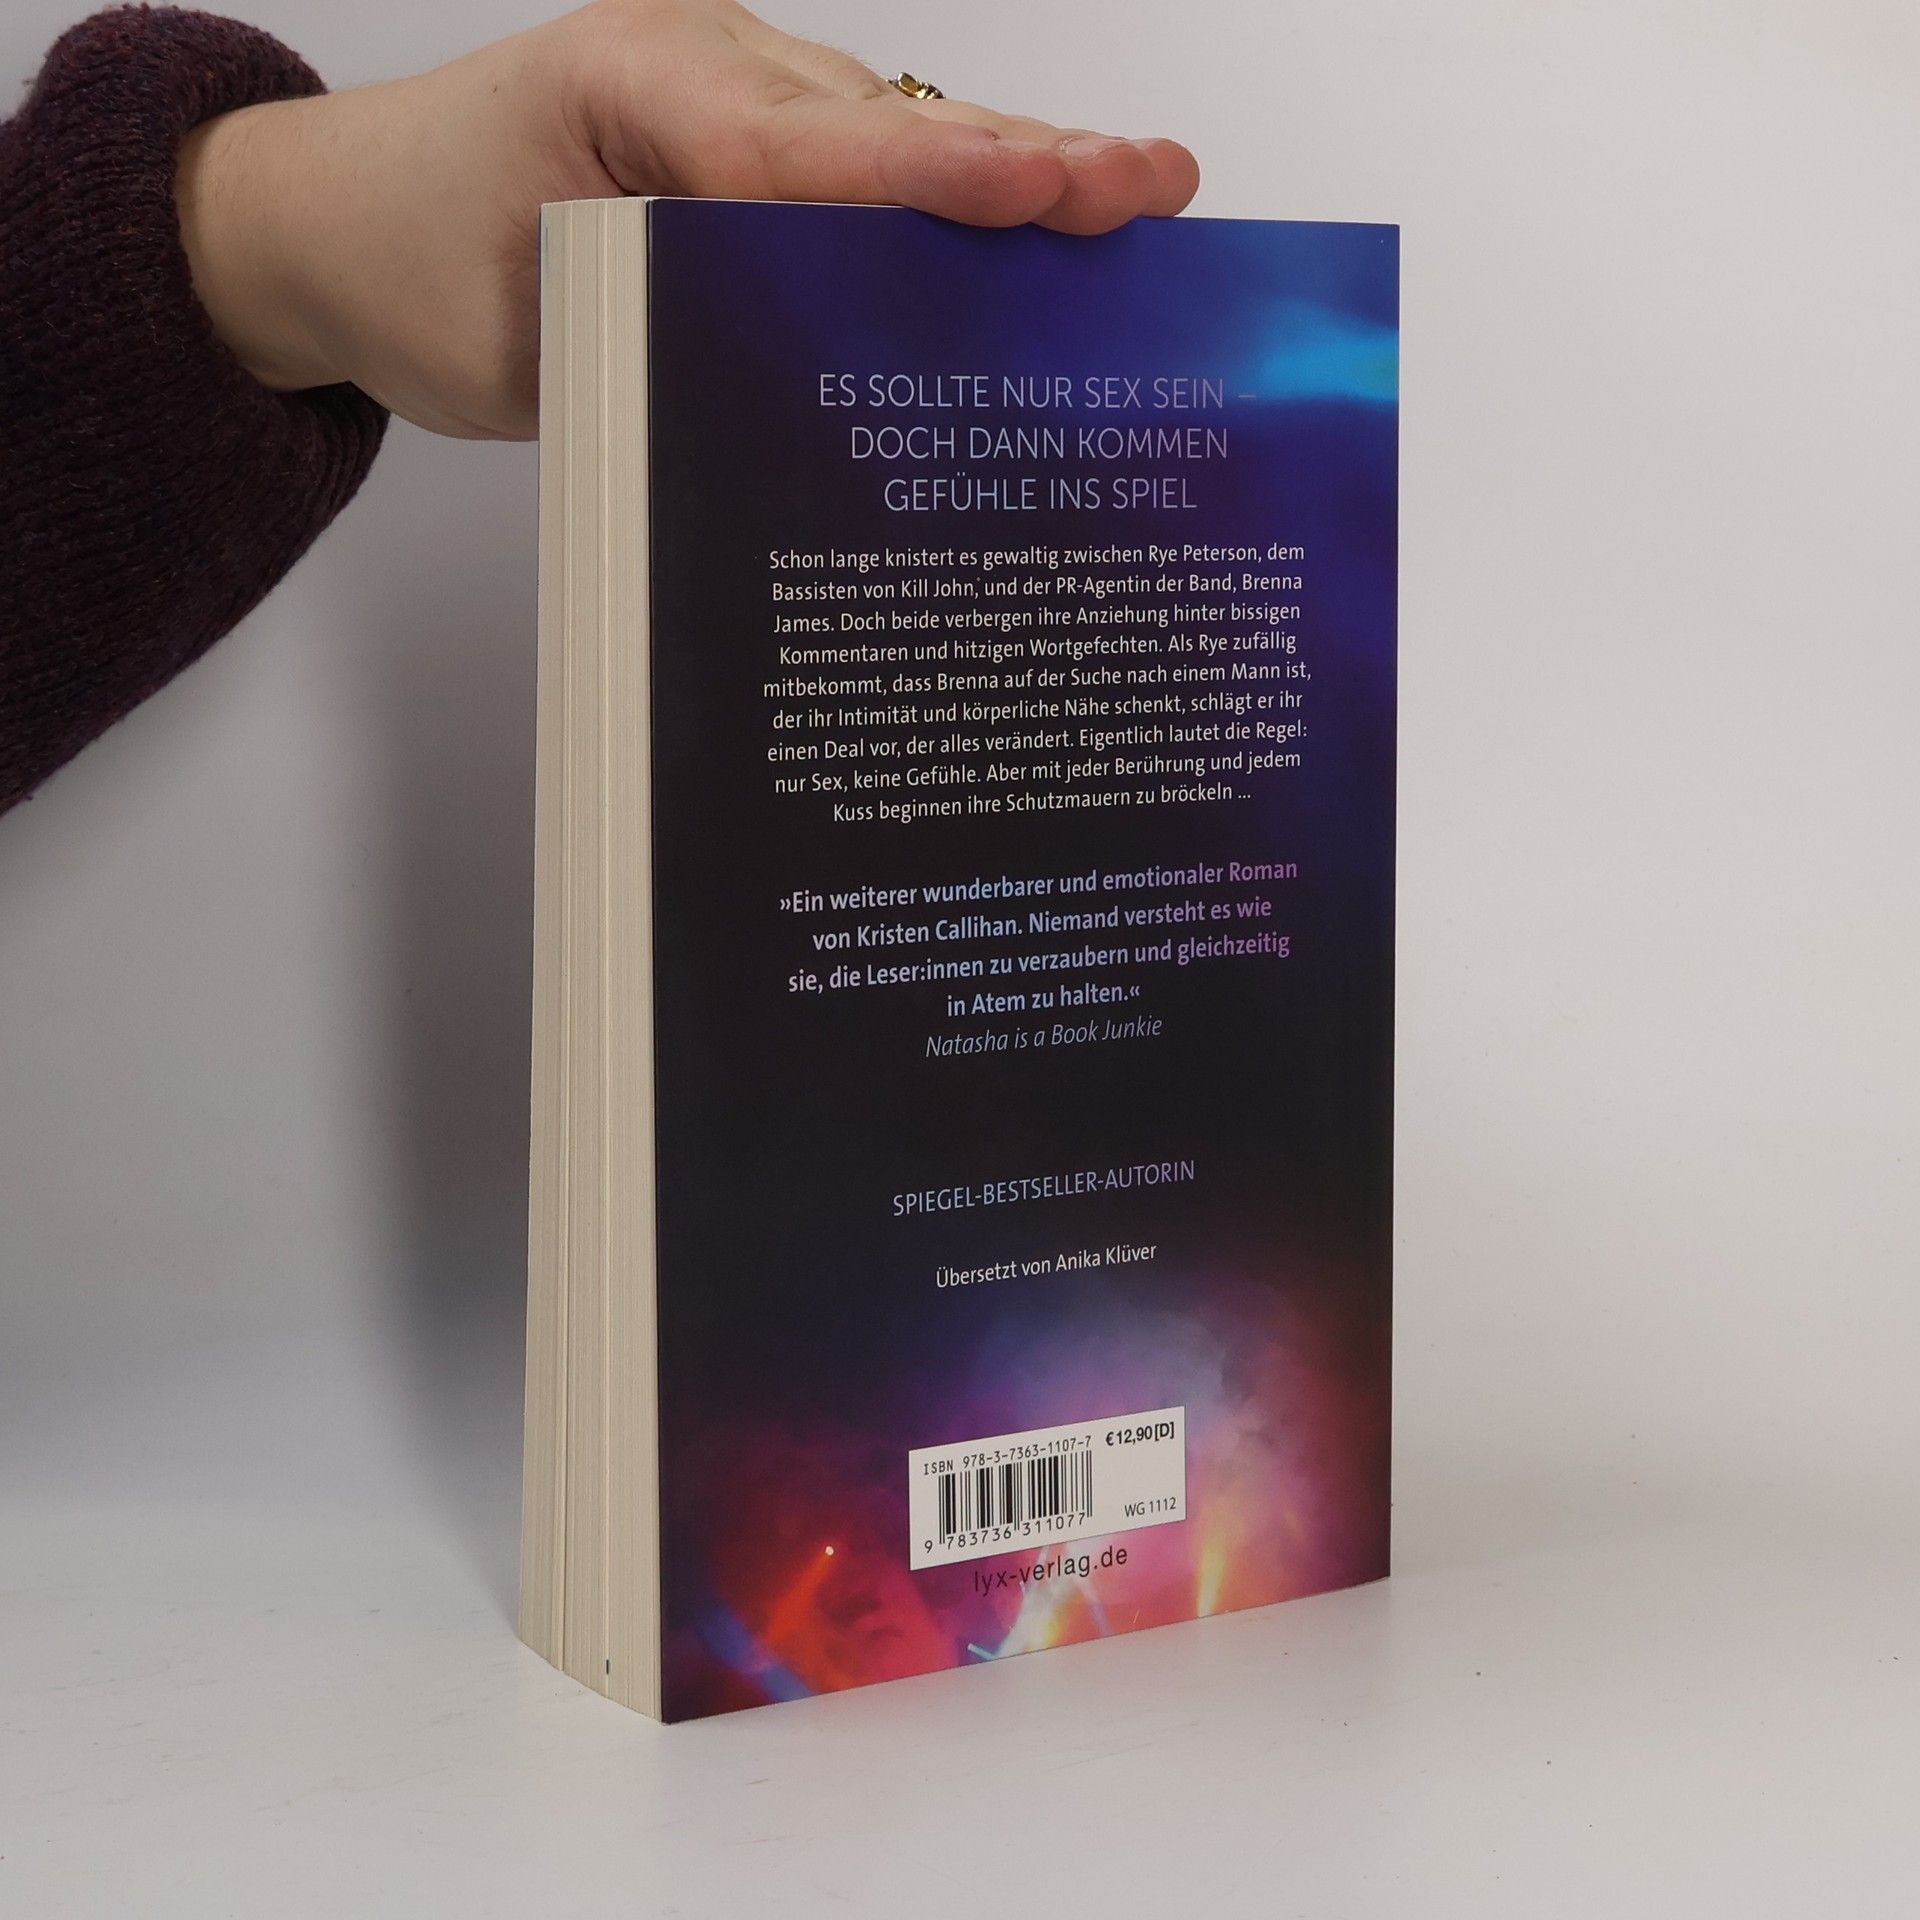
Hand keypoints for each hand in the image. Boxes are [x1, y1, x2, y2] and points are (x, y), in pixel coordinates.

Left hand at [175, 0, 1200, 438]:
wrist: (343, 226)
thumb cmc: (412, 263)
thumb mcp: (517, 327)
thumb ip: (659, 336)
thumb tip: (800, 395)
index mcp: (637, 92)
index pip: (806, 147)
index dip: (932, 181)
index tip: (1043, 194)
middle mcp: (707, 76)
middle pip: (889, 123)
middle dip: (1030, 161)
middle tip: (1152, 187)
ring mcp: (737, 106)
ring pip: (899, 136)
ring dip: (1023, 176)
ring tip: (1145, 198)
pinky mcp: (749, 156)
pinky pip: (871, 172)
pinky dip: (963, 205)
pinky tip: (1052, 228)